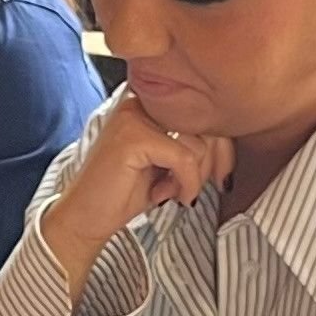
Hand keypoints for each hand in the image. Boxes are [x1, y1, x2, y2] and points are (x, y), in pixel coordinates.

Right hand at [39, 97, 232, 294]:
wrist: (85, 216)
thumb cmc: (123, 190)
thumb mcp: (166, 161)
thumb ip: (193, 143)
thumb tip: (231, 142)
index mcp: (147, 98)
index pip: (203, 108)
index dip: (221, 145)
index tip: (220, 175)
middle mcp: (139, 98)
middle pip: (207, 122)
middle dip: (213, 162)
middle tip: (194, 189)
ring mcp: (134, 115)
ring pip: (199, 143)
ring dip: (194, 178)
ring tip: (170, 192)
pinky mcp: (133, 136)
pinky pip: (185, 158)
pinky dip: (185, 184)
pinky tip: (166, 196)